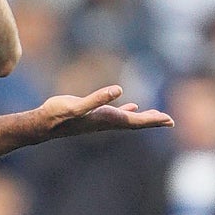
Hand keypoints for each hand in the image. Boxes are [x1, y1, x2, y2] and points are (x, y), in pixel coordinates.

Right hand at [39, 85, 174, 136]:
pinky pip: (115, 114)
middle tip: (170, 121)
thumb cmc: (58, 115)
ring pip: (127, 119)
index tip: (169, 120)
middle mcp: (106, 121)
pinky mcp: (92, 116)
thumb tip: (118, 90)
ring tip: (156, 116)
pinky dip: (126, 110)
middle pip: (135, 122)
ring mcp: (100, 120)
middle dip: (153, 121)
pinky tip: (130, 106)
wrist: (44, 124)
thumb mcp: (77, 105)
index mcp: (107, 118)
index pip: (135, 120)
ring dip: (142, 118)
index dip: (153, 120)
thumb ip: (97, 98)